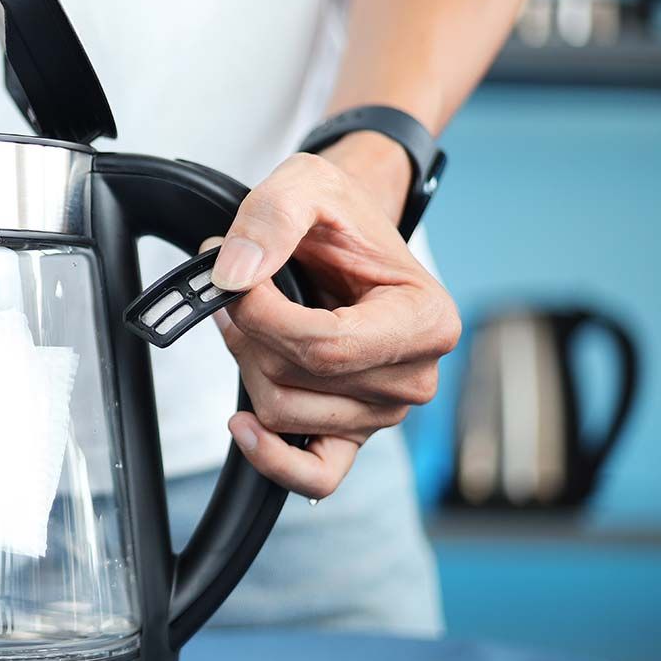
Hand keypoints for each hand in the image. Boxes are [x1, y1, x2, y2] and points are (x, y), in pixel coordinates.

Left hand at [204, 150, 460, 499]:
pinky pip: (314, 475)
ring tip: (254, 319)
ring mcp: (383, 413)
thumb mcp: (305, 185)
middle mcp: (416, 376)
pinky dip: (273, 459)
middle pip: (299, 381)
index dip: (260, 317)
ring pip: (284, 413)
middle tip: (240, 289)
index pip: (325, 346)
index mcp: (426, 321)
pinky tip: (243, 425)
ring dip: (248, 364)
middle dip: (249, 334)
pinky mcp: (350, 436)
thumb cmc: (337, 216)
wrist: (346, 236)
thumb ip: (270, 219)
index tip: (234, 278)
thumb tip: (233, 276)